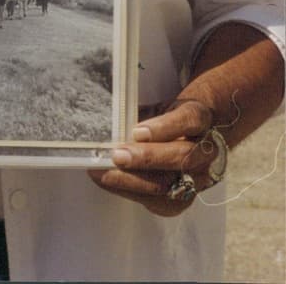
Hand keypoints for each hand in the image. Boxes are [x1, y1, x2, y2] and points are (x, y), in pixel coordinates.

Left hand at [89, 99, 221, 216]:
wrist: (192, 139)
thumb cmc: (168, 119)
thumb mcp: (158, 109)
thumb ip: (141, 114)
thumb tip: (109, 121)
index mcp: (200, 118)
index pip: (190, 120)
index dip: (165, 127)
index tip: (137, 131)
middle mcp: (206, 150)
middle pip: (182, 156)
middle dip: (147, 158)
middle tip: (117, 155)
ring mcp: (199, 178)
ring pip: (170, 184)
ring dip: (133, 180)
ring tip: (104, 173)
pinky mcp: (185, 200)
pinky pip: (159, 202)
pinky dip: (130, 192)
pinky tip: (109, 182)